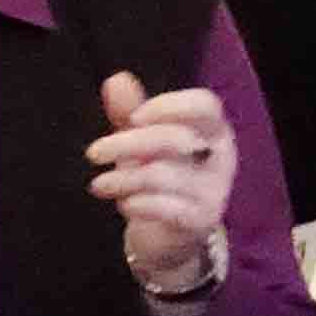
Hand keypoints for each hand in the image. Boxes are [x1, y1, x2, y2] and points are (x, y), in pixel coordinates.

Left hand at [88, 71, 235, 291]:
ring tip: (99, 184)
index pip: (205, 106)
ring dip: (122, 178)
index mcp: (214, 131)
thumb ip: (129, 112)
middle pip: (175, 138)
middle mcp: (221, 158)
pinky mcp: (200, 221)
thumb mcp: (142, 142)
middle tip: (93, 153)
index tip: (133, 118)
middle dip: (126, 144)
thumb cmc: (160, 177)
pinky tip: (124, 204)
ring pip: (162, 175)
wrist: (171, 236)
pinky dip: (135, 204)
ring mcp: (214, 191)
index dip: (168, 106)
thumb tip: (116, 79)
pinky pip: (163, 207)